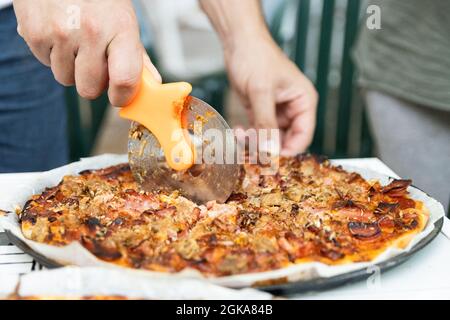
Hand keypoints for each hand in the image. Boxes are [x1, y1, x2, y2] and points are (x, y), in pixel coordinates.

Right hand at [13, 0, 160, 105]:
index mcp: (120, 28)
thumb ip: (137, 55)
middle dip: (93, 82)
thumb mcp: (124, 20)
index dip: (121, 96)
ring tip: (75, 41)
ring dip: (71, 68)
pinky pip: (46, 63)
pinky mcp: (34, 33)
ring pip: (65, 79)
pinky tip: (58, 32)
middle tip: (95, 61)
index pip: (124, 80)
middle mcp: (90, 31)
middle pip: (89, 89)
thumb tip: (152, 83)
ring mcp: (60, 33)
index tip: (119, 96)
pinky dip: (52, 54)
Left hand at [224, 34, 317, 155]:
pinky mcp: (260, 112)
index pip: (303, 136)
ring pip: (269, 138)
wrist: (238, 43)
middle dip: (269, 147)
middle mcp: (292, 109)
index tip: (272, 160)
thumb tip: (270, 150)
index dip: (289, 151)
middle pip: (286, 140)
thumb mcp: (261, 92)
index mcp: (303, 102)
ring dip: (255, 142)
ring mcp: (276, 112)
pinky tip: (238, 131)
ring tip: (241, 136)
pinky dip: (248, 135)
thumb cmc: (256, 58)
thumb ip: (266, 123)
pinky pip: (257, 131)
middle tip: (252, 153)